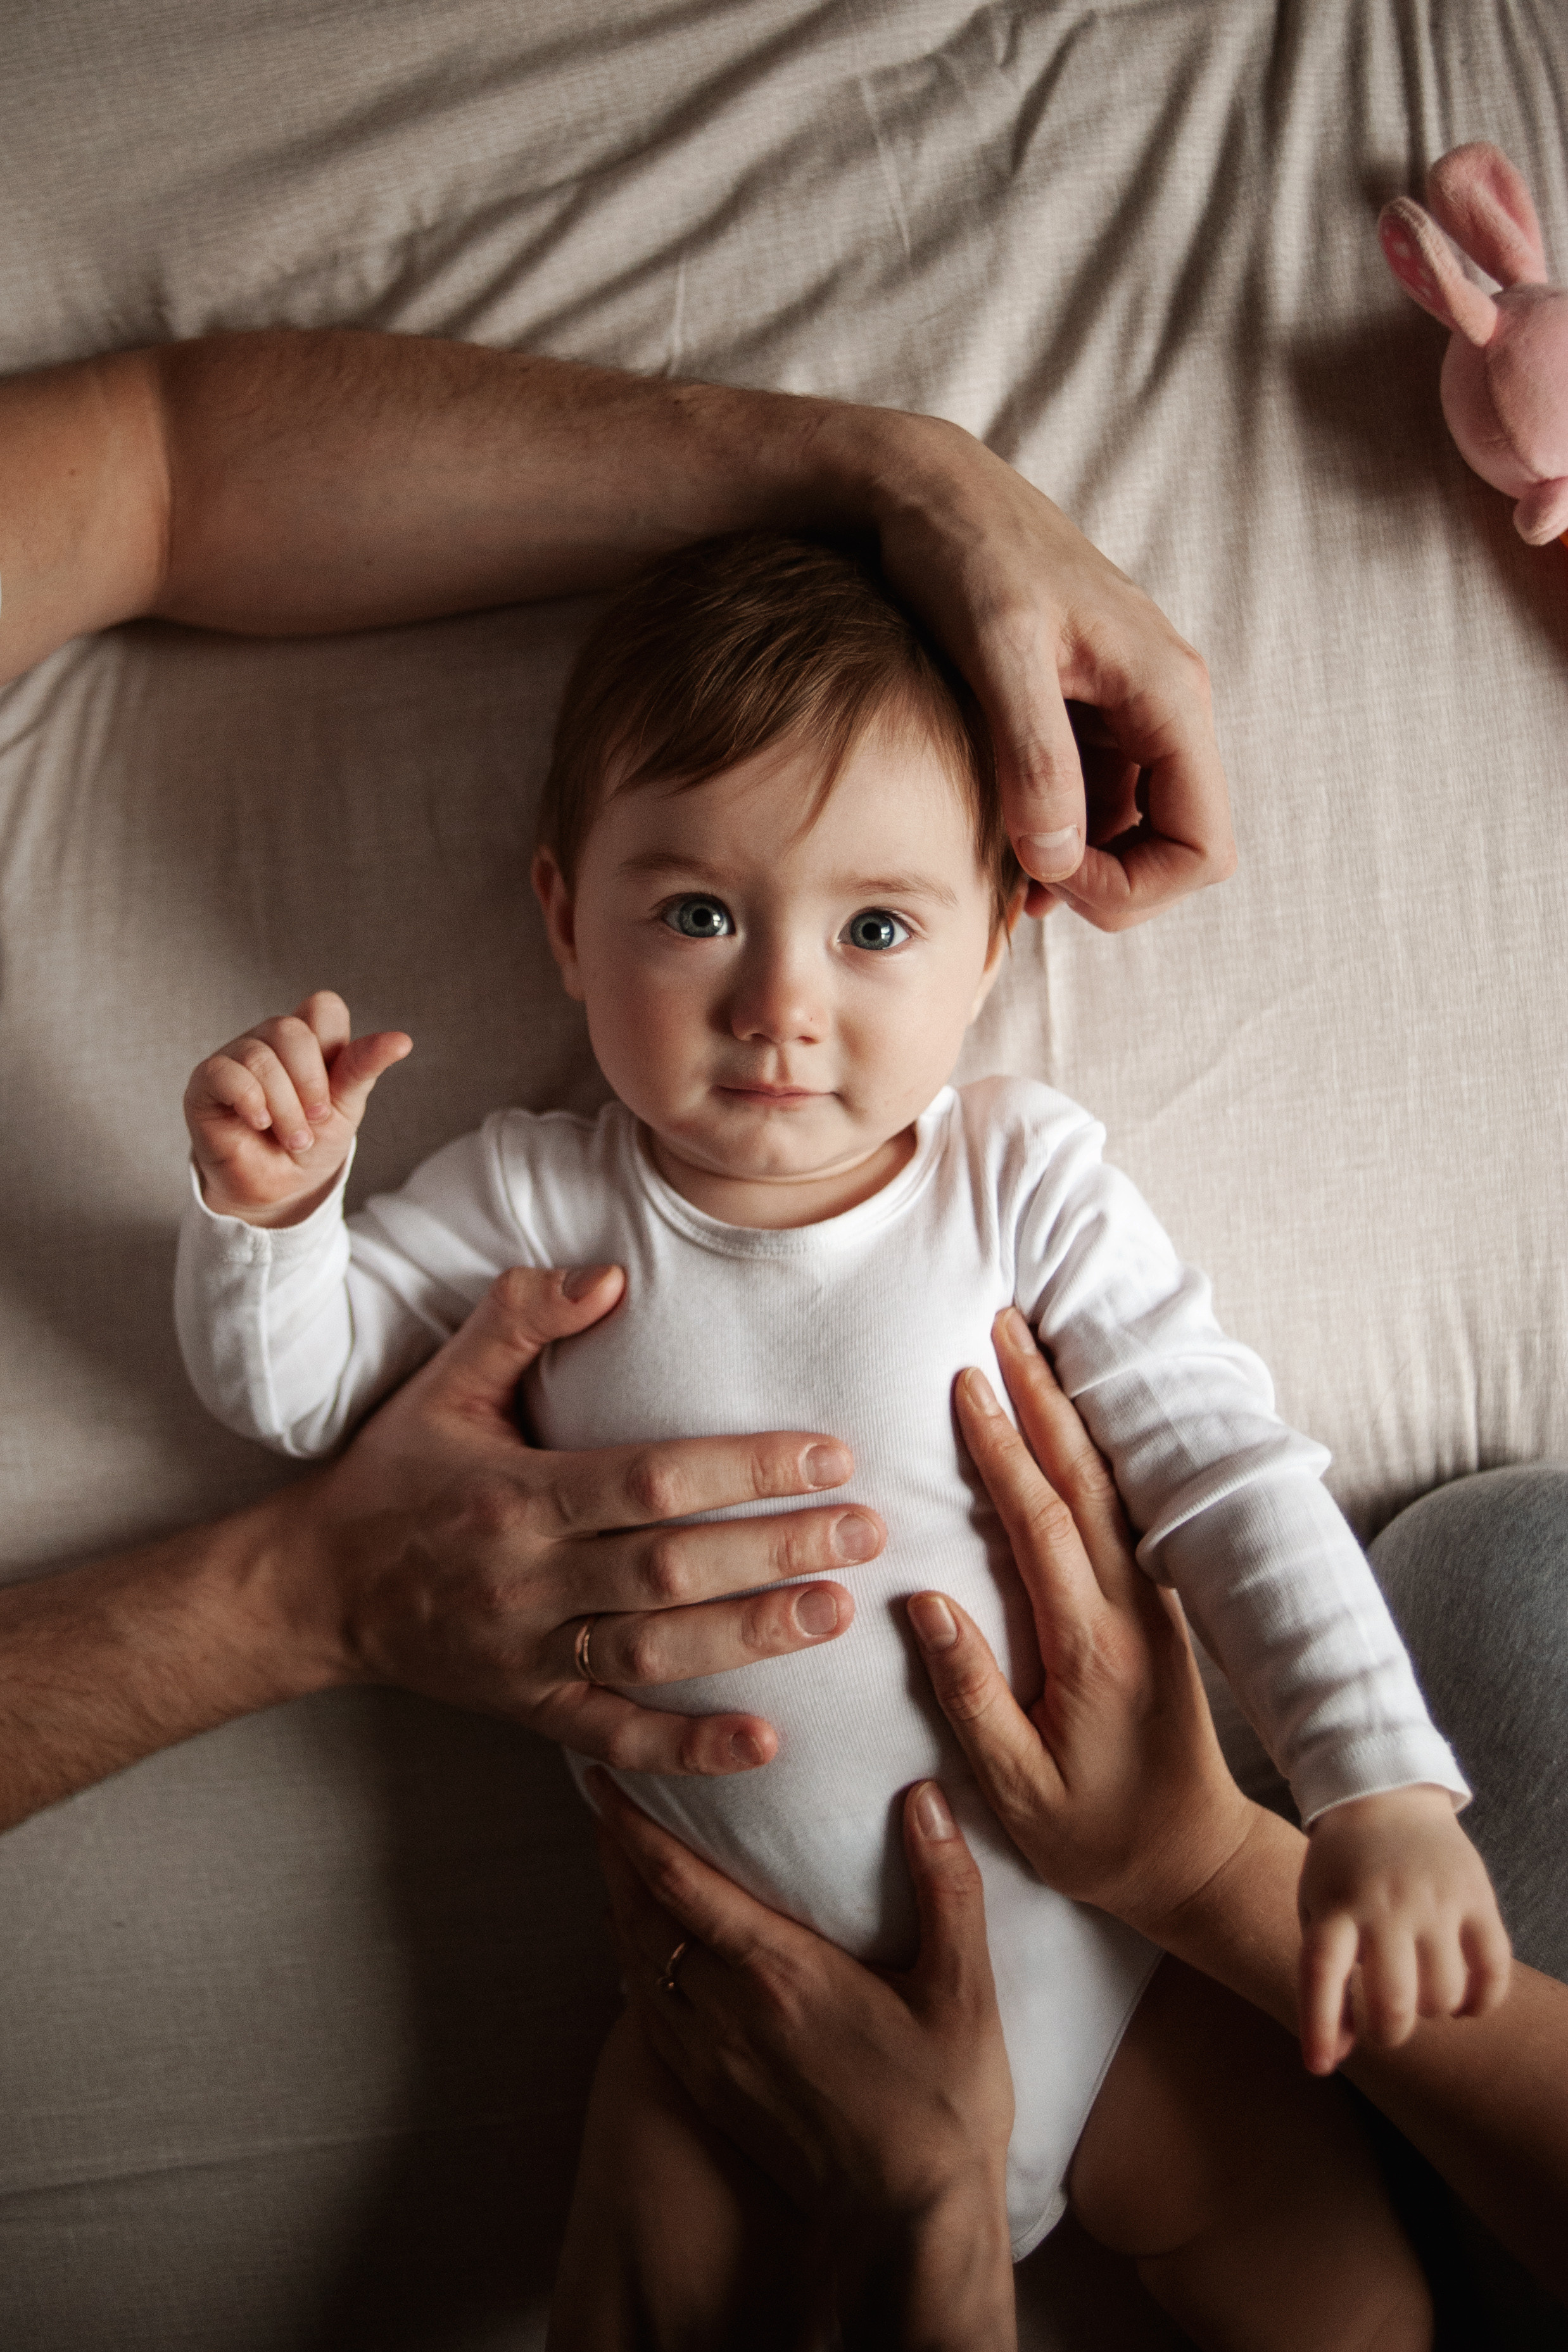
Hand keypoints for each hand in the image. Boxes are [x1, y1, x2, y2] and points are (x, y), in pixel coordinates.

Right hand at [183, 988, 410, 1223]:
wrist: (280, 1190)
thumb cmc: (311, 1143)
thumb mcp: (346, 1107)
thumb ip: (364, 1068)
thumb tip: (402, 1039)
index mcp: (309, 1040)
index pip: (323, 1008)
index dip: (335, 1046)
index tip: (337, 1093)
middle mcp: (270, 1040)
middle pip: (291, 1030)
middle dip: (310, 1084)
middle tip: (316, 1122)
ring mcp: (236, 1055)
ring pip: (260, 1056)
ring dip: (284, 1105)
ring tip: (293, 1137)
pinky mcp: (206, 1080)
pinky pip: (225, 1072)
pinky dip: (250, 1100)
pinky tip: (259, 1123)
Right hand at [303, 1263, 882, 1773]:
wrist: (311, 1589)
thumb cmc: (395, 1473)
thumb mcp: (443, 1382)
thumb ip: (521, 1317)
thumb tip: (610, 1274)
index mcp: (515, 1494)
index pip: (649, 1480)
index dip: (745, 1469)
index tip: (829, 1455)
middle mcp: (524, 1579)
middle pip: (667, 1569)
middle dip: (774, 1551)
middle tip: (867, 1531)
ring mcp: (527, 1653)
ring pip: (651, 1653)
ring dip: (750, 1636)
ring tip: (837, 1610)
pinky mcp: (528, 1709)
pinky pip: (613, 1737)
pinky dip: (687, 1749)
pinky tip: (765, 1744)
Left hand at [592, 1770, 1017, 2345]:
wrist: (910, 2224)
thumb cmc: (942, 2106)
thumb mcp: (963, 1993)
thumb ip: (946, 1889)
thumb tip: (927, 1799)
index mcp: (780, 1974)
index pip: (681, 1885)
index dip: (635, 1828)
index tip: (609, 1780)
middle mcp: (729, 2013)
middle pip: (642, 1917)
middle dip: (614, 1854)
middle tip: (601, 1799)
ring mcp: (713, 2060)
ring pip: (638, 1965)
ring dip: (618, 1905)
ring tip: (613, 1859)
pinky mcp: (714, 2095)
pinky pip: (649, 2016)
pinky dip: (632, 1966)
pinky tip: (638, 1950)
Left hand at [869, 416, 1234, 926]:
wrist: (928, 491)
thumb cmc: (964, 553)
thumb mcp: (996, 652)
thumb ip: (1035, 757)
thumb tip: (1059, 861)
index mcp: (1167, 694)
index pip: (1202, 848)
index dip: (1131, 888)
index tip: (1046, 875)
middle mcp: (1165, 705)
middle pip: (1178, 849)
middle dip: (1106, 884)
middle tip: (1019, 879)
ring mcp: (1130, 710)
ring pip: (1135, 832)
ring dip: (1076, 865)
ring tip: (999, 861)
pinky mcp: (1090, 712)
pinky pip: (1096, 800)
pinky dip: (1055, 832)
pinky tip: (997, 832)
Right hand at [904, 1306, 1253, 1933]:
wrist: (1195, 1861)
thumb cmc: (1098, 1836)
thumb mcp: (1018, 1790)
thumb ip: (971, 1696)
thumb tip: (923, 1603)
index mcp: (1090, 1648)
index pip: (1039, 1526)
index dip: (1001, 1450)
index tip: (966, 1382)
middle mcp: (1129, 1610)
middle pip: (1082, 1481)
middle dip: (1041, 1395)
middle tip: (1005, 1322)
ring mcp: (1151, 1604)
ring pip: (1108, 1486)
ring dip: (1070, 1411)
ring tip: (1034, 1347)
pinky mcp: (1158, 1608)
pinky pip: (1123, 1510)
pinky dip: (1096, 1452)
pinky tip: (1074, 1421)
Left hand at [1298, 1785, 1511, 2066]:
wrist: (1383, 1798)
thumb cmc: (1342, 1871)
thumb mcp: (1316, 1912)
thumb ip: (1322, 1981)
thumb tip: (1333, 2059)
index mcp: (1335, 1907)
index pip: (1320, 1974)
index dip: (1319, 2026)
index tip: (1319, 2067)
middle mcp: (1384, 1904)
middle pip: (1393, 1999)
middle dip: (1390, 2032)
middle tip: (1387, 2023)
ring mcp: (1433, 1899)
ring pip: (1444, 1993)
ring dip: (1433, 2011)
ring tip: (1420, 1991)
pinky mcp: (1475, 1895)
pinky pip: (1493, 1969)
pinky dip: (1482, 2001)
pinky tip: (1464, 2001)